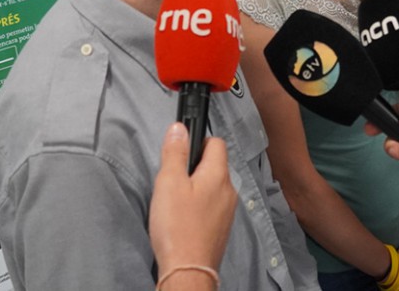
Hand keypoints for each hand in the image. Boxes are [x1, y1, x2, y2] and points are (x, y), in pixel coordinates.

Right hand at [149, 123, 236, 274]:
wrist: (188, 270)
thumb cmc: (177, 227)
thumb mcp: (169, 182)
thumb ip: (175, 153)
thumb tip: (179, 128)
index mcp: (218, 174)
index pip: (216, 142)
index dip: (198, 140)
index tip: (181, 152)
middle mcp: (229, 190)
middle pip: (214, 165)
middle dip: (194, 166)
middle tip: (172, 180)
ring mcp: (228, 210)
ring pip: (213, 186)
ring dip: (196, 188)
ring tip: (175, 202)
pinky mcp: (222, 227)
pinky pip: (212, 206)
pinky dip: (199, 206)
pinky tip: (183, 218)